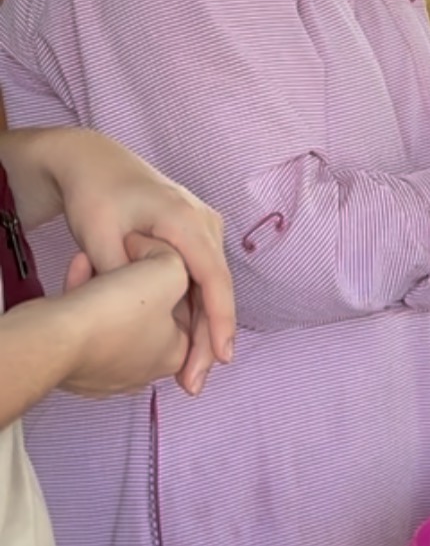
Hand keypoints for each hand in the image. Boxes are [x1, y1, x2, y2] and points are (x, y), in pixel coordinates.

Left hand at [37, 129, 233, 393]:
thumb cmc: (95, 195)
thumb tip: (143, 317)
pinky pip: (201, 277)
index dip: (220, 323)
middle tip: (193, 383)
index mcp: (187, 221)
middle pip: (217, 289)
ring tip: (191, 371)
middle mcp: (206, 223)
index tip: (219, 360)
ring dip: (203, 327)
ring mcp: (204, 227)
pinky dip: (194, 308)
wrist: (93, 161)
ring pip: (211, 286)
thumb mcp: (99, 236)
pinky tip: (185, 339)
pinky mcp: (194, 235)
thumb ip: (121, 276)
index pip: (214, 280)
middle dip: (210, 338)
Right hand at [58, 235, 194, 397]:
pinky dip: (83, 292)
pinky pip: (86, 321)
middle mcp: (145, 369)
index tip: (155, 249)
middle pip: (148, 307)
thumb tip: (155, 253)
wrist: (53, 340)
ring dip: (105, 279)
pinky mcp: (76, 363)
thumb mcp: (167, 272)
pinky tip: (80, 267)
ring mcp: (108, 370)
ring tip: (94, 256)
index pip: (191, 306)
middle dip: (136, 274)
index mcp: (175, 353)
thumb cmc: (115, 311)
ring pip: (114, 311)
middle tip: (126, 251)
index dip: (174, 270)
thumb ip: (175, 259)